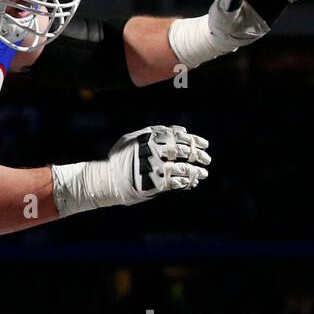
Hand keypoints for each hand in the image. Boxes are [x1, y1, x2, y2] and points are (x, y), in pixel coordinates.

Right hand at [51, 125, 209, 215]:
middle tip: (207, 159)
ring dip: (196, 171)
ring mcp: (153, 168)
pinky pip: (175, 183)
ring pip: (182, 168)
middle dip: (198, 155)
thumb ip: (156, 132)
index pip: (177, 137)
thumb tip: (181, 130)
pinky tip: (192, 183)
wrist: (106, 180)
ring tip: (203, 173)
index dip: (194, 140)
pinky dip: (186, 182)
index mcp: (148, 138)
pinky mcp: (153, 184)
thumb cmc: (120, 158)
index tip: (204, 144)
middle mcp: (152, 152)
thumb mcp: (134, 139)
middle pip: (182, 151)